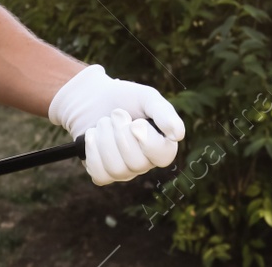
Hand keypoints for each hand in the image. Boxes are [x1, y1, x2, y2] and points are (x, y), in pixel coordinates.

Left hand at [48, 65, 184, 185]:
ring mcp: (124, 171)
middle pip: (137, 164)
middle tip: (116, 113)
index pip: (164, 156)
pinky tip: (93, 135)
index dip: (148, 141)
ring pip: (117, 169)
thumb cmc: (126, 98)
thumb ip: (164, 113)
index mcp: (162, 144)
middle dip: (121, 134)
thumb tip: (178, 135)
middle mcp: (145, 162)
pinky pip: (100, 174)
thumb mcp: (147, 98)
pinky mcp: (104, 174)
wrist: (95, 98)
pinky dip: (93, 150)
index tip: (136, 122)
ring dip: (105, 139)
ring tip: (104, 122)